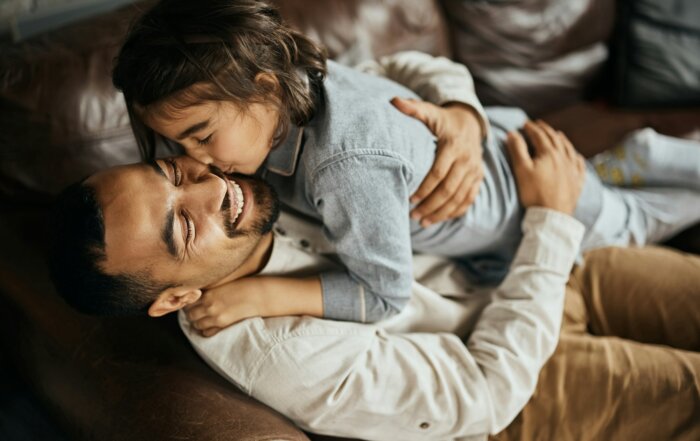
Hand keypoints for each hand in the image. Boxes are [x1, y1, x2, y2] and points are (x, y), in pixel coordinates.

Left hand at [184, 277, 263, 336]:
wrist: (258, 295)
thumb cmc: (243, 286)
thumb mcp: (222, 284)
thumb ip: (209, 291)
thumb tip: (199, 296)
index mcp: (208, 294)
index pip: (189, 302)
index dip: (190, 303)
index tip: (193, 303)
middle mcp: (209, 306)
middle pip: (190, 315)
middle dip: (192, 314)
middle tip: (197, 312)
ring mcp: (215, 317)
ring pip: (196, 325)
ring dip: (198, 322)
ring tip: (204, 319)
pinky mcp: (223, 325)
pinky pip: (206, 333)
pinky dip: (206, 330)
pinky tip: (210, 325)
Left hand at [391, 97, 483, 226]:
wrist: (470, 122)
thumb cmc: (443, 119)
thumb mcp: (429, 111)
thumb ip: (412, 108)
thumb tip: (392, 101)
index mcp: (453, 146)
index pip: (438, 173)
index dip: (424, 189)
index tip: (410, 200)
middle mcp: (467, 160)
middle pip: (449, 189)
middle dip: (431, 206)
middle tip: (413, 216)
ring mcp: (475, 170)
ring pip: (459, 198)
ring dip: (441, 213)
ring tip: (423, 222)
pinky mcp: (478, 178)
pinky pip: (469, 199)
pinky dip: (455, 212)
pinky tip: (439, 219)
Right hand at [506, 120, 584, 214]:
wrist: (551, 215)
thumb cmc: (534, 193)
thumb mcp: (521, 170)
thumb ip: (517, 150)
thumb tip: (512, 133)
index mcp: (549, 154)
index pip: (540, 136)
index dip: (531, 128)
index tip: (525, 124)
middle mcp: (564, 158)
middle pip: (555, 139)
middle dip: (546, 130)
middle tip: (539, 125)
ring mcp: (572, 170)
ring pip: (569, 149)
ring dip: (562, 140)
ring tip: (557, 134)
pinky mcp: (577, 182)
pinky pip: (580, 165)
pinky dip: (576, 157)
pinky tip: (576, 156)